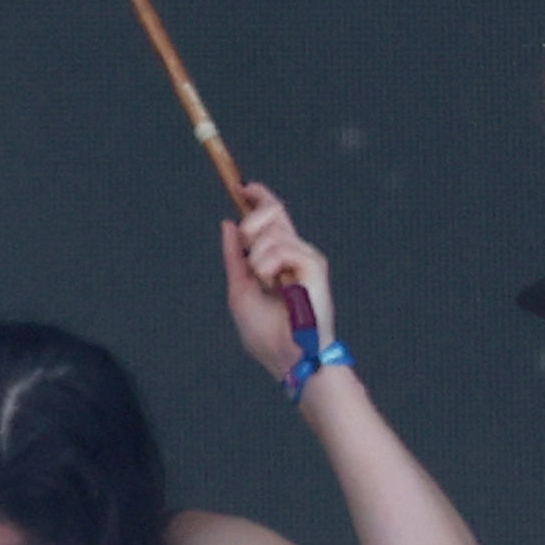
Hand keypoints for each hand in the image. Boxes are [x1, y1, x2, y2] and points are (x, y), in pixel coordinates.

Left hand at [221, 182, 336, 380]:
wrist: (287, 357)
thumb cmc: (266, 334)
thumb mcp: (239, 290)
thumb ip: (235, 257)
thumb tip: (229, 223)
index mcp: (279, 258)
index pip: (273, 216)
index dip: (259, 197)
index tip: (242, 187)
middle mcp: (295, 253)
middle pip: (276, 210)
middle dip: (254, 219)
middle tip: (246, 244)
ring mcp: (306, 258)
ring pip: (274, 231)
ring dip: (257, 256)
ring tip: (264, 281)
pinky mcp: (315, 265)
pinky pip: (283, 248)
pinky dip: (268, 264)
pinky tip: (273, 283)